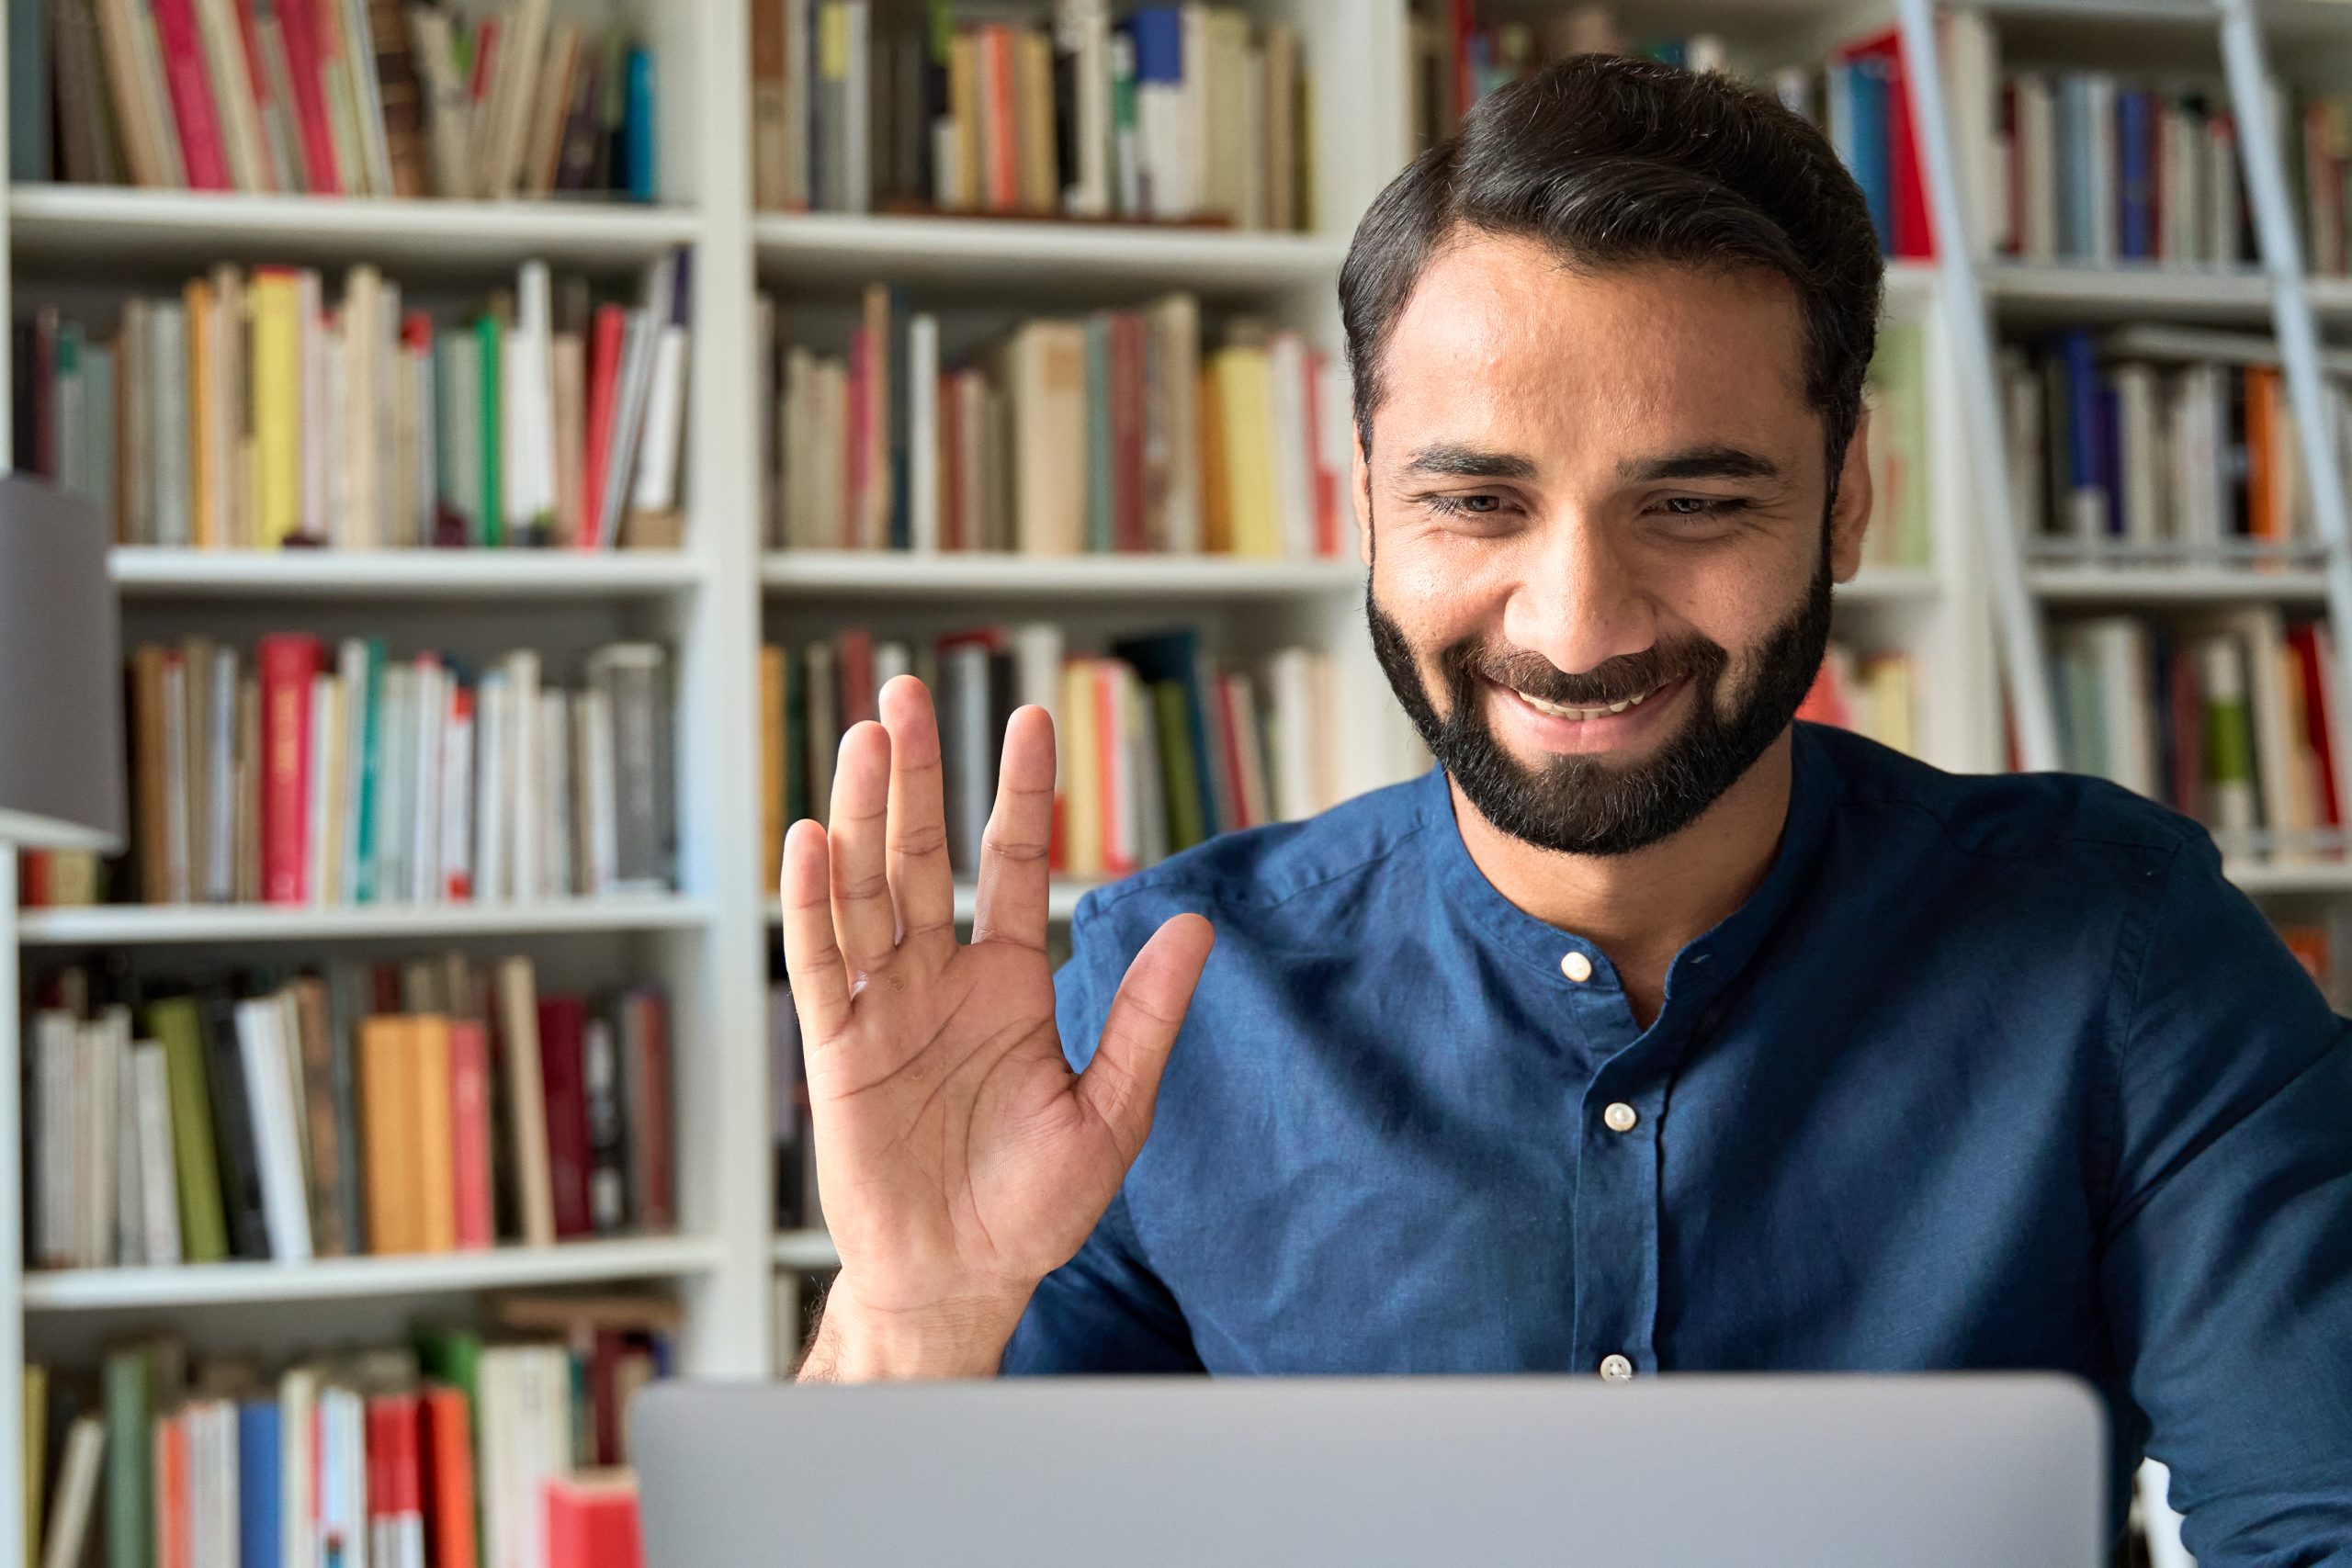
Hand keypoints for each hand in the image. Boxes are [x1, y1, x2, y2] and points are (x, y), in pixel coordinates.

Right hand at [779, 675, 1213, 1377]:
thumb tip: (1198, 924)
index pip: (1014, 864)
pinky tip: (812, 837)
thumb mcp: (1110, 1109)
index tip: (1031, 717)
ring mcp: (883, 1006)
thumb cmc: (1037, 1205)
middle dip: (916, 774)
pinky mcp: (836, 1048)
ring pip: (867, 889)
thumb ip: (1143, 1016)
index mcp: (1010, 981)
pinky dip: (813, 901)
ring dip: (864, 813)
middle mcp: (941, 977)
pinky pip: (819, 962)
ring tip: (868, 737)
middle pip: (922, 854)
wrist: (960, 1279)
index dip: (1020, 794)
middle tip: (906, 692)